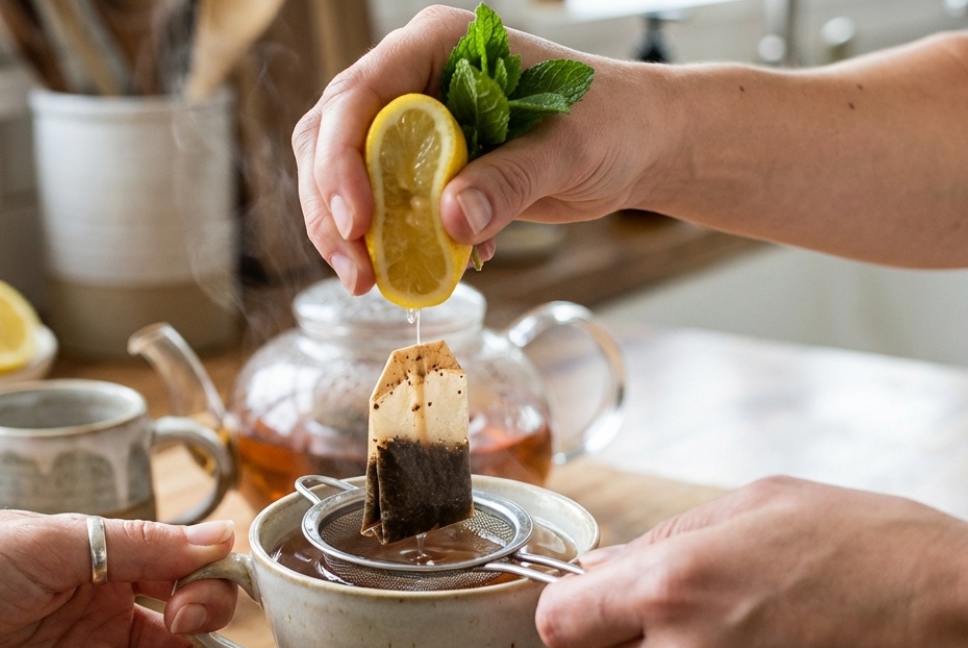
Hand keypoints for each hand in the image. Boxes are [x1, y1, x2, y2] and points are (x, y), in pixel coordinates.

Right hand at [292, 5, 648, 294]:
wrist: (635, 145)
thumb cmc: (610, 122)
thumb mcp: (565, 150)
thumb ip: (509, 181)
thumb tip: (450, 222)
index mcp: (437, 47)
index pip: (360, 96)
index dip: (343, 159)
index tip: (357, 220)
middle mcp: (413, 79)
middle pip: (332, 137)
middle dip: (332, 208)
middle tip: (357, 269)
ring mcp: (414, 123)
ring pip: (345, 174)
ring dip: (350, 233)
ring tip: (371, 280)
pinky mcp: (425, 167)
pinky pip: (383, 204)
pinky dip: (389, 241)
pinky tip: (430, 267)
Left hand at [536, 476, 967, 647]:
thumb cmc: (888, 556)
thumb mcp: (767, 503)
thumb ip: (670, 539)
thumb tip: (609, 569)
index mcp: (674, 586)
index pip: (560, 618)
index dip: (573, 607)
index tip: (591, 603)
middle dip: (648, 633)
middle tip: (721, 608)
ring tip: (782, 642)